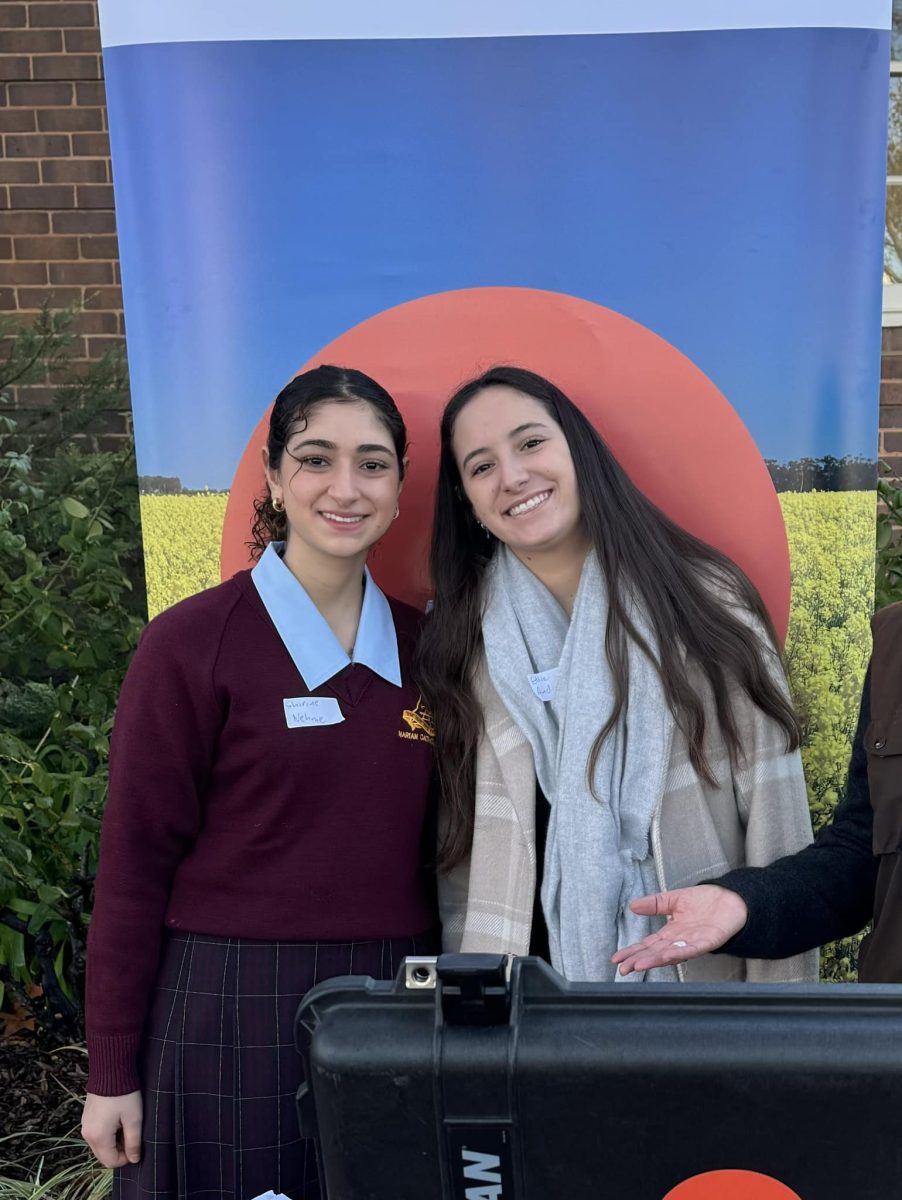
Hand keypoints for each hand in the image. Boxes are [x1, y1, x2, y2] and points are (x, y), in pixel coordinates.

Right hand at [82, 1090, 142, 1167]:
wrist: (110, 1070)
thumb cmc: (124, 1094)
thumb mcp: (134, 1118)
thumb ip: (134, 1142)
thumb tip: (134, 1159)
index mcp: (98, 1137)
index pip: (111, 1161)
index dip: (126, 1159)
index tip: (137, 1146)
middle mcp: (87, 1134)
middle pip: (103, 1155)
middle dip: (119, 1151)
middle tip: (132, 1135)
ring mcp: (85, 1125)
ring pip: (100, 1145)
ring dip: (113, 1142)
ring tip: (125, 1125)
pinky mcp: (86, 1117)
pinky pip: (96, 1134)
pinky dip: (107, 1133)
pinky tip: (117, 1120)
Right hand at [611, 885, 748, 975]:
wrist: (732, 899)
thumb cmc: (706, 901)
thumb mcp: (675, 899)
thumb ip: (655, 904)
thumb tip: (633, 905)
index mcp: (671, 932)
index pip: (648, 945)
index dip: (632, 951)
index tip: (617, 958)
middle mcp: (680, 941)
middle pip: (655, 953)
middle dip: (638, 960)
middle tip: (623, 969)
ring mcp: (693, 943)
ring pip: (670, 954)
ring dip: (654, 960)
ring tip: (639, 965)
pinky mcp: (708, 942)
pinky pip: (691, 949)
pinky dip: (679, 953)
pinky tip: (666, 955)